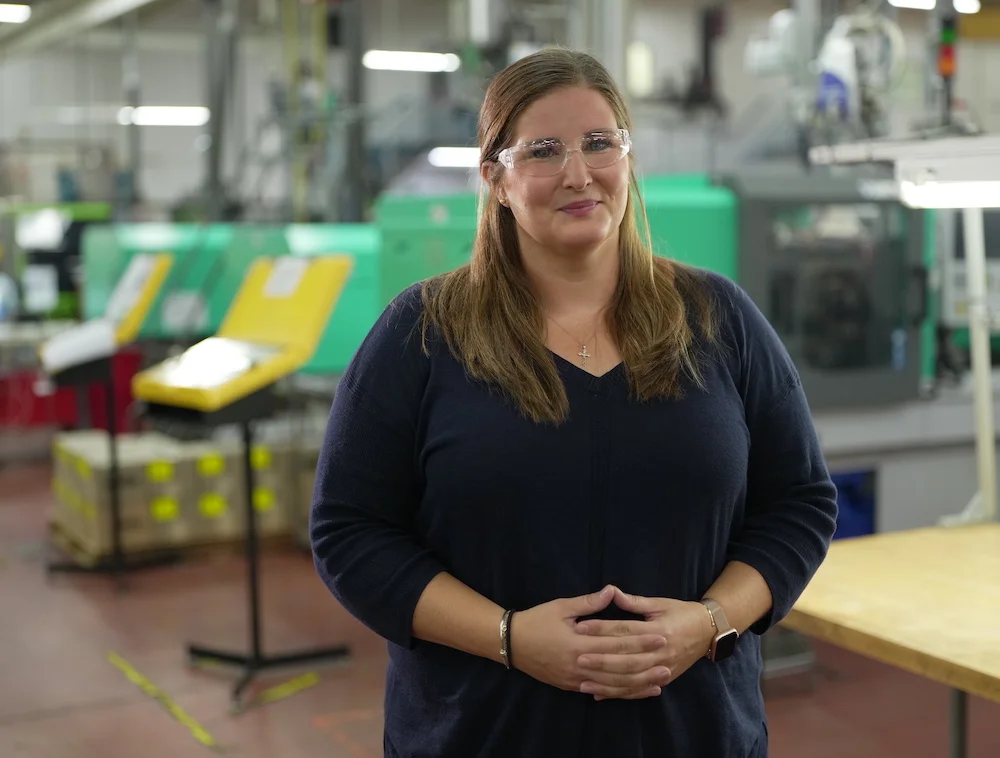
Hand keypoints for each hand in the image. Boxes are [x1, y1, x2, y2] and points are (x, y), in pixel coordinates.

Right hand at [510, 585, 669, 698]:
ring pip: (613, 685)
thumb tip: (612, 590)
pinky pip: (600, 691)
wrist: (512, 644)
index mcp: (579, 643)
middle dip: (645, 665)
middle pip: (619, 668)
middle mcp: (580, 665)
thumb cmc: (537, 621)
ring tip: (659, 681)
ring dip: (638, 684)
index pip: (617, 644)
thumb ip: (588, 602)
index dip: (641, 641)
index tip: (661, 636)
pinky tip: (635, 691)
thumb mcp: (561, 607)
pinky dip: (620, 693)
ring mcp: (576, 679)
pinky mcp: (572, 687)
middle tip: (668, 661)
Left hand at [573, 588, 715, 700]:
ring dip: (607, 683)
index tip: (580, 628)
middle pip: (627, 658)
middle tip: (578, 659)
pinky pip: (638, 689)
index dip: (602, 629)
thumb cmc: (681, 612)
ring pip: (632, 679)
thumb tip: (611, 591)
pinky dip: (619, 694)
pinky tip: (600, 695)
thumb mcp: (659, 603)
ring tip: (583, 682)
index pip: (625, 630)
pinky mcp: (664, 679)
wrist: (708, 631)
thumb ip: (634, 601)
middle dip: (602, 660)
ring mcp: (663, 668)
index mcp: (659, 629)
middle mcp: (661, 651)